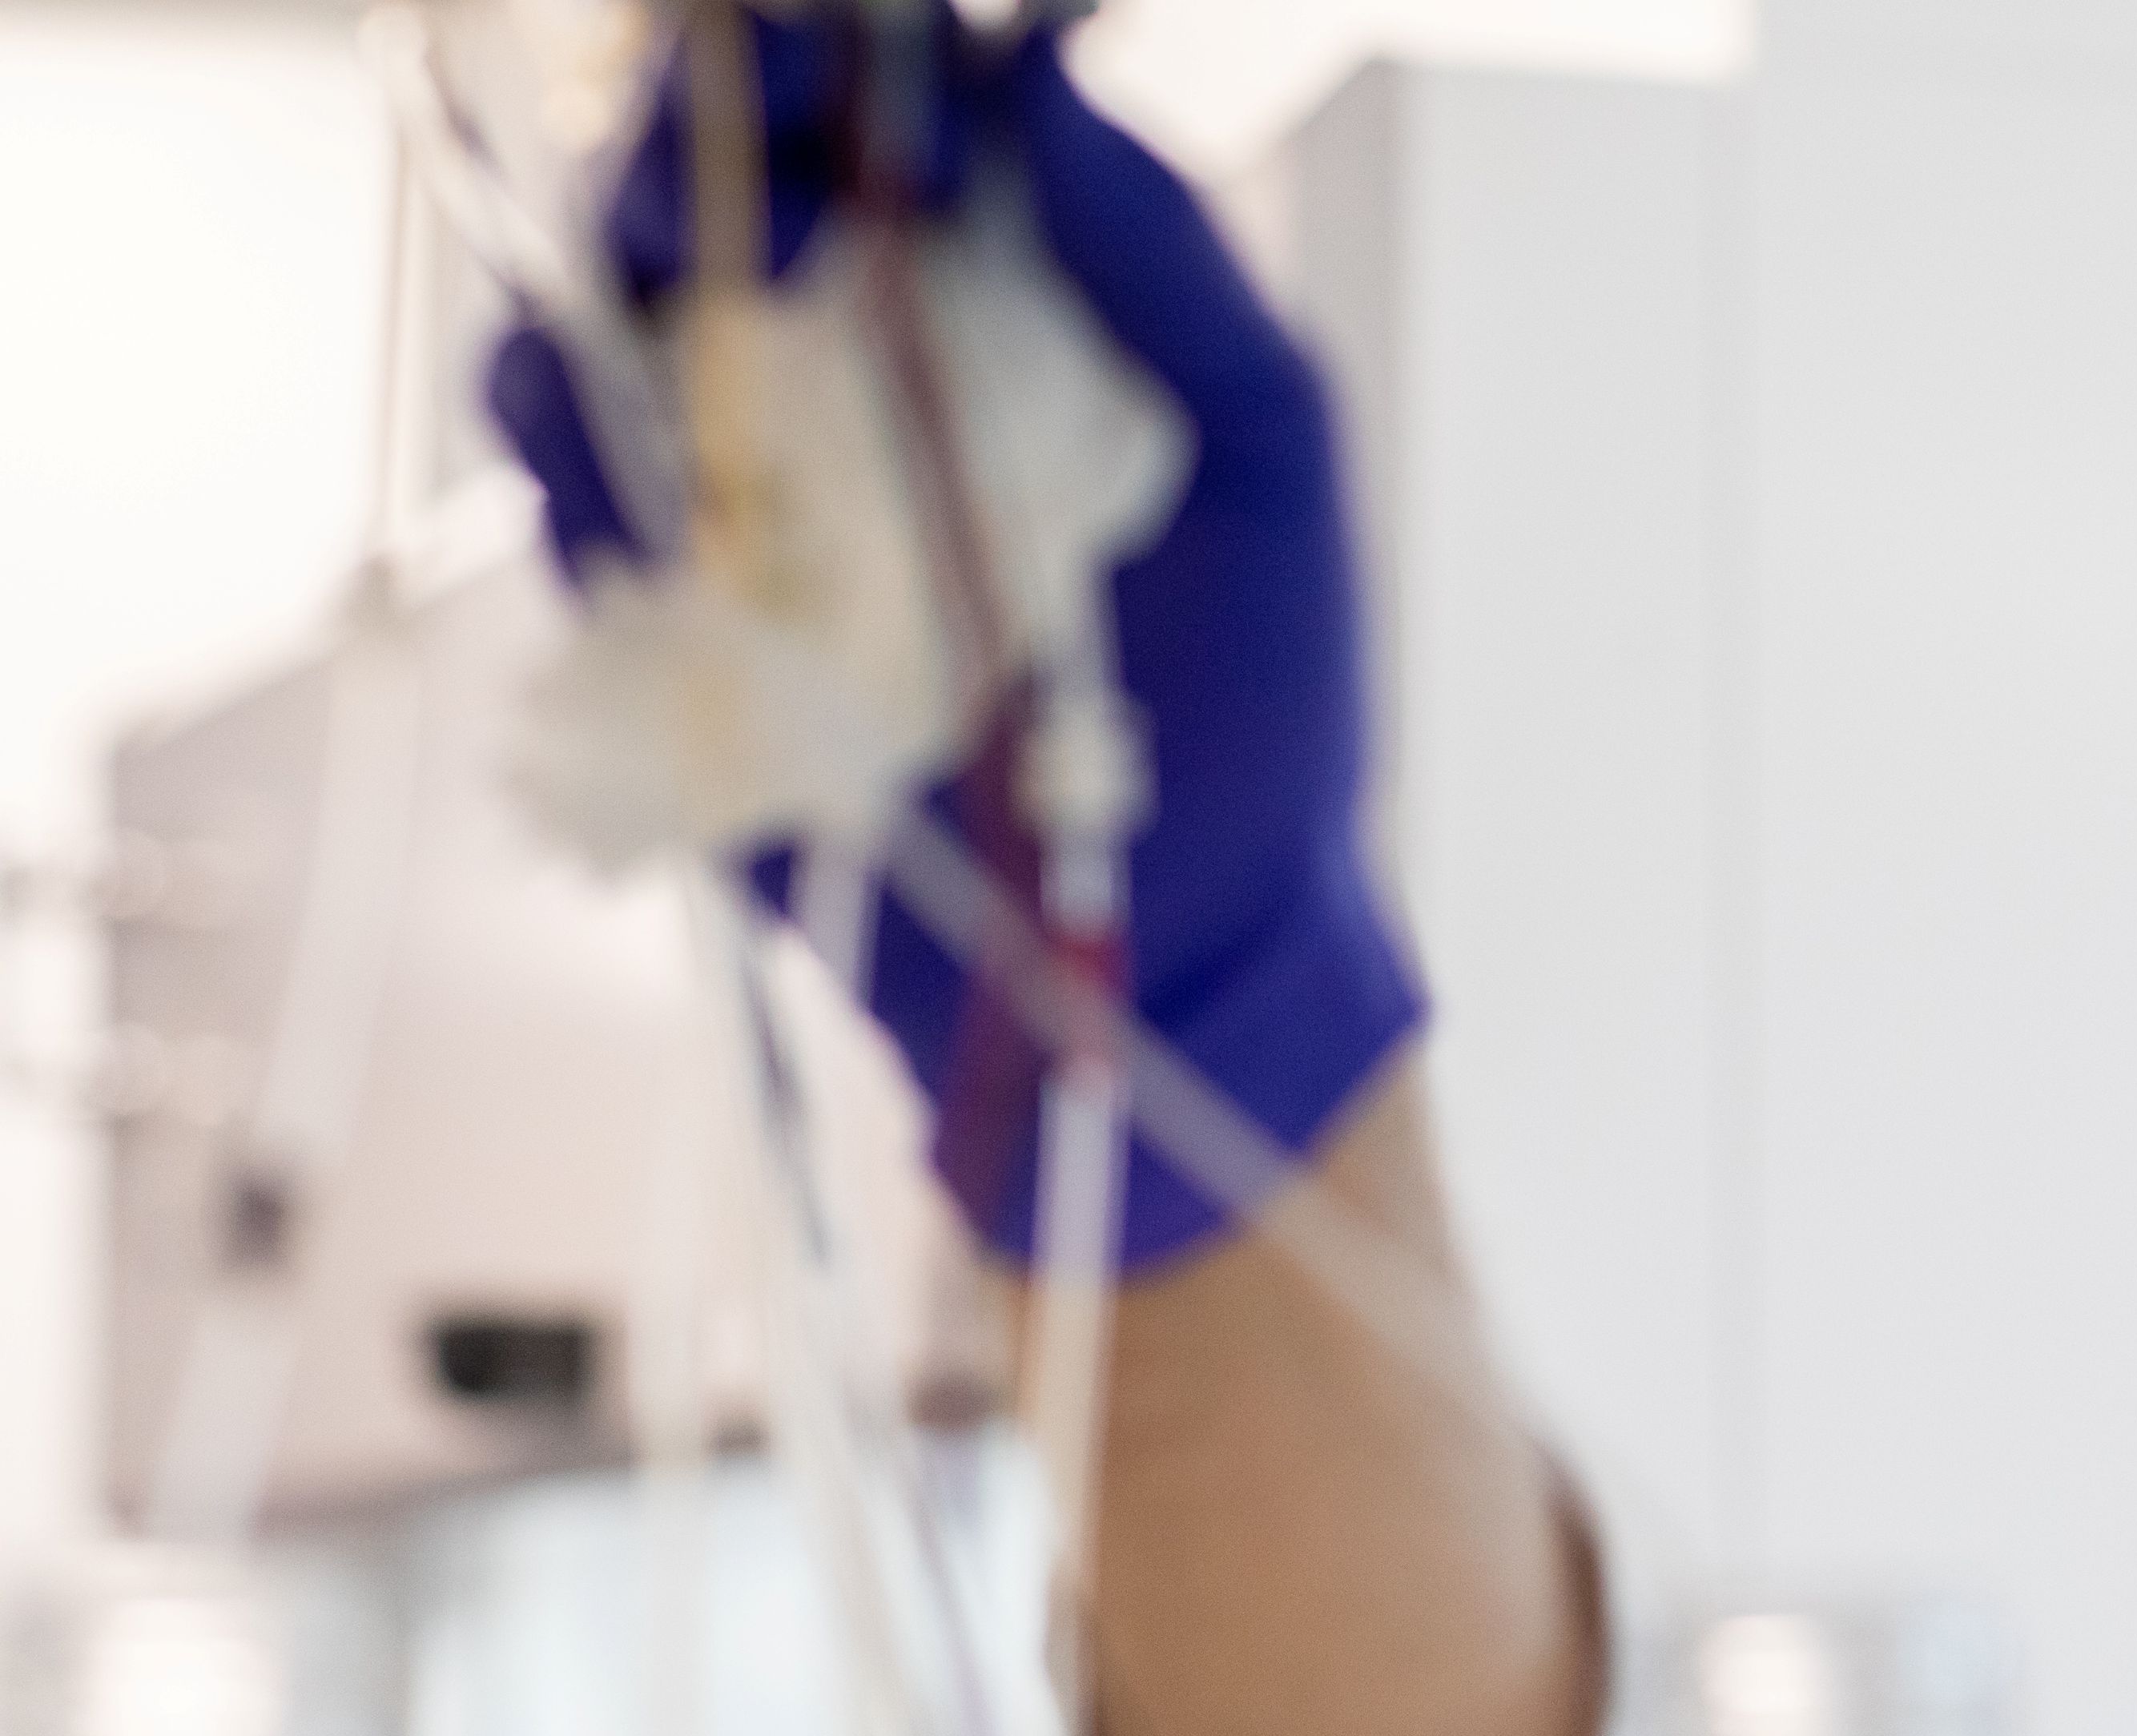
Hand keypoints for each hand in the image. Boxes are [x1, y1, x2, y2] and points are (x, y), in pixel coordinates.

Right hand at [485, 8, 1418, 1265]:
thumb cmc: (1268, 699)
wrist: (1193, 939)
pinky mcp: (695, 603)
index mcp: (1023, 301)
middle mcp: (880, 366)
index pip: (900, 119)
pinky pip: (579, 482)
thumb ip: (1178, 273)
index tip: (847, 65)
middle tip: (749, 172)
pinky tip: (589, 410)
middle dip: (713, 142)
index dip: (854, 70)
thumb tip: (1047, 84)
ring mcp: (774, 483)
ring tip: (664, 262)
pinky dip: (560, 427)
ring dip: (619, 258)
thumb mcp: (1270, 465)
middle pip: (735, 182)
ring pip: (625, 311)